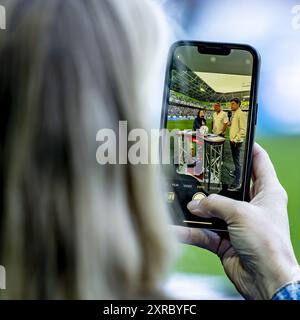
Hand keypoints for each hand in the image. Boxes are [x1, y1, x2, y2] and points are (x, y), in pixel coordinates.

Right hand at [174, 143, 299, 299]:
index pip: (259, 161)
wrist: (267, 281)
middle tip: (195, 166)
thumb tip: (194, 204)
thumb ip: (215, 204)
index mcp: (267, 192)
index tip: (230, 137)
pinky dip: (190, 231)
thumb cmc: (267, 243)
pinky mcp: (225, 239)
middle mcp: (252, 205)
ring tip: (179, 198)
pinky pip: (204, 232)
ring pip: (212, 210)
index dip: (247, 147)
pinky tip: (176, 228)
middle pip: (230, 185)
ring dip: (196, 208)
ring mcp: (237, 223)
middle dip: (212, 178)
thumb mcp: (241, 214)